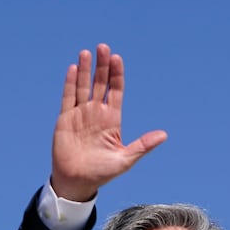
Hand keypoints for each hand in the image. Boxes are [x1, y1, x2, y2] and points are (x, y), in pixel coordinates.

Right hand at [49, 44, 165, 201]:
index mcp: (112, 120)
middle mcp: (96, 113)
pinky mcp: (65, 119)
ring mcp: (80, 114)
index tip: (117, 59)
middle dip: (102, 66)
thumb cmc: (102, 173)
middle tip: (103, 48)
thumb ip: (142, 145)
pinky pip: (68, 97)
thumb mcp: (125, 160)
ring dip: (85, 70)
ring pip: (83, 86)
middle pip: (100, 83)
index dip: (116, 75)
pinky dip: (71, 83)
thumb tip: (164, 135)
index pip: (116, 91)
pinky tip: (74, 69)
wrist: (77, 182)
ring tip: (87, 52)